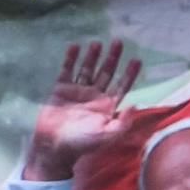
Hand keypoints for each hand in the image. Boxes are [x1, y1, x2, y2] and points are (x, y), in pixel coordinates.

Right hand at [25, 38, 139, 181]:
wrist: (53, 147)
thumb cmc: (81, 143)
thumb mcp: (106, 136)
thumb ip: (122, 122)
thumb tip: (135, 105)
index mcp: (106, 106)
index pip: (121, 86)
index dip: (129, 74)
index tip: (136, 60)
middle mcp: (93, 96)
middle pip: (106, 73)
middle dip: (112, 58)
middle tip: (118, 42)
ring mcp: (77, 92)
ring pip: (87, 69)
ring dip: (93, 56)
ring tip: (97, 43)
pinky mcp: (60, 90)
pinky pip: (67, 71)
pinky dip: (71, 59)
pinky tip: (75, 47)